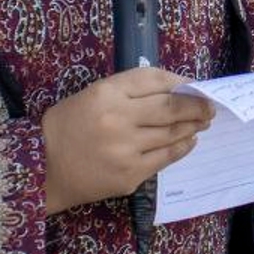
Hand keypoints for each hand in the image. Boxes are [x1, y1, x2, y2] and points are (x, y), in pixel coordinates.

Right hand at [41, 67, 213, 215]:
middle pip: (171, 107)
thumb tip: (174, 87)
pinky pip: (165, 157)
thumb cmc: (67, 126)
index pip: (154, 79)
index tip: (193, 85)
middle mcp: (118, 119)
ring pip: (172, 133)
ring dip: (192, 126)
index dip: (179, 81)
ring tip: (202, 121)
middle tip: (211, 105)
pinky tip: (188, 141)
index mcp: (106, 93)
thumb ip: (128, 90)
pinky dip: (182, 147)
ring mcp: (126, 149)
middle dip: (197, 105)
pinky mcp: (130, 174)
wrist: (43, 168)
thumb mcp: (92, 95)